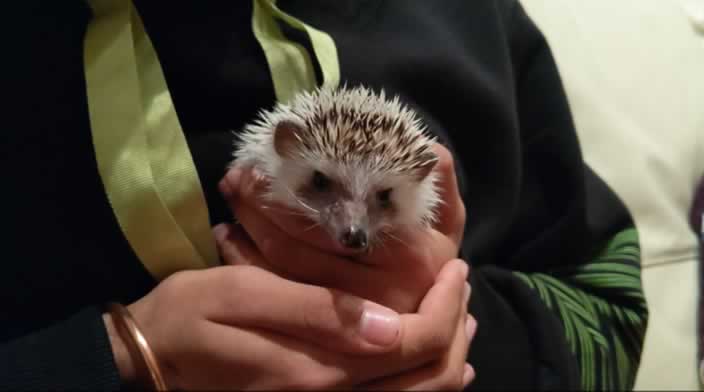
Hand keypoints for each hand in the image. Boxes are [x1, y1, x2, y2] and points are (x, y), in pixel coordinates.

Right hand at [103, 259, 472, 389]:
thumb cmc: (189, 316)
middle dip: (456, 329)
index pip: (415, 344)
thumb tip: (392, 326)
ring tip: (460, 318)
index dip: (445, 307)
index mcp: (320, 367)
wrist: (148, 362)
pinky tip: (432, 364)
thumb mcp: (244, 295)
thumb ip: (318, 312)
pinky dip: (423, 384)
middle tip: (462, 285)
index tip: (455, 269)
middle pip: (429, 378)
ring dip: (448, 358)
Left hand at [218, 143, 465, 312]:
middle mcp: (375, 295)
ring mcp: (344, 323)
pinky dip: (240, 263)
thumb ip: (441, 185)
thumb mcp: (447, 224)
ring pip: (276, 272)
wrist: (431, 324)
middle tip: (235, 176)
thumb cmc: (431, 262)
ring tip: (231, 199)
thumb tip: (430, 149)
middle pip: (295, 245)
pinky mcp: (319, 336)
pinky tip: (228, 238)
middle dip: (256, 204)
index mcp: (407, 258)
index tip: (262, 162)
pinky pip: (269, 297)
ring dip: (242, 230)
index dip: (288, 188)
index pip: (332, 217)